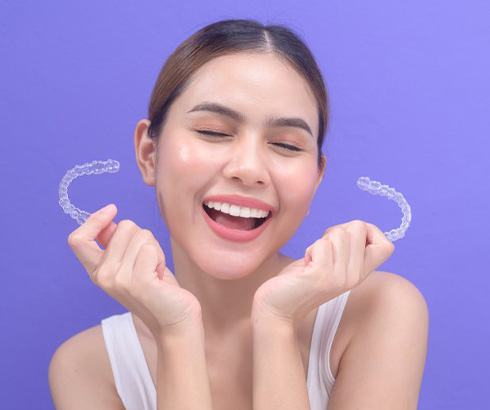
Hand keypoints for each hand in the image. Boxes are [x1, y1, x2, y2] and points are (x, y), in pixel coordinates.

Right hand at [67, 204, 201, 337]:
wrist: (175, 321)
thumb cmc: (158, 289)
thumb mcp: (132, 263)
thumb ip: (116, 244)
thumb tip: (108, 221)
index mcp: (98, 271)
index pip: (77, 239)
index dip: (94, 220)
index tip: (112, 210)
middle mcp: (103, 276)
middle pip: (122, 227)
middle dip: (143, 237)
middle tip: (149, 263)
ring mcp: (119, 280)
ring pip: (140, 235)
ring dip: (155, 249)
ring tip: (155, 271)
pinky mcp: (138, 282)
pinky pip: (150, 248)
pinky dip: (160, 257)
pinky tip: (160, 276)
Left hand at [252, 220, 394, 323]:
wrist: (277, 308)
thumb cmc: (299, 280)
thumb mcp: (331, 264)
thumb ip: (346, 249)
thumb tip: (358, 226)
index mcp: (360, 273)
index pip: (387, 246)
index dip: (368, 231)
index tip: (346, 239)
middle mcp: (355, 276)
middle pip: (359, 227)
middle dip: (337, 230)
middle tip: (322, 251)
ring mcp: (340, 277)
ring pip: (340, 233)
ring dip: (321, 241)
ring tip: (312, 261)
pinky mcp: (322, 275)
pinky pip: (322, 244)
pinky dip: (310, 250)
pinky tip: (305, 266)